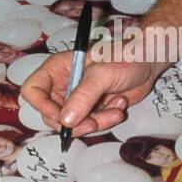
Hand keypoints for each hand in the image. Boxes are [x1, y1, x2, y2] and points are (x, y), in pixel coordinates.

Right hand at [20, 48, 160, 138]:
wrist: (149, 61)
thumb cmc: (125, 56)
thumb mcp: (103, 74)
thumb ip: (84, 96)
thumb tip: (66, 120)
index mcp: (57, 69)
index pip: (33, 90)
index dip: (41, 107)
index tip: (62, 118)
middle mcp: (63, 85)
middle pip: (51, 115)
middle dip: (74, 123)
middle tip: (94, 123)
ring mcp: (78, 99)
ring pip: (73, 124)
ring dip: (96, 123)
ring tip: (116, 110)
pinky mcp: (92, 109)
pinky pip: (90, 124)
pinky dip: (106, 120)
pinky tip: (119, 105)